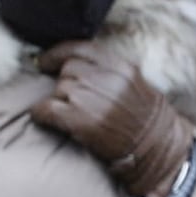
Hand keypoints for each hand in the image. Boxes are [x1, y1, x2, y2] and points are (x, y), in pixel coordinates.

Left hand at [33, 39, 195, 196]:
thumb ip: (107, 68)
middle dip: (63, 82)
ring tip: (67, 112)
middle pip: (68, 69)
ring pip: (59, 88)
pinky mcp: (81, 121)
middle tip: (67, 98)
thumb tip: (72, 63)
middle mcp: (106, 79)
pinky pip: (47, 108)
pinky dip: (40, 112)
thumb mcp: (133, 81)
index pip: (81, 48)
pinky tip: (42, 116)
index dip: (57, 53)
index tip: (45, 61)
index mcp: (121, 66)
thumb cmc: (143, 117)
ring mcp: (92, 99)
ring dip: (58, 99)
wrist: (155, 147)